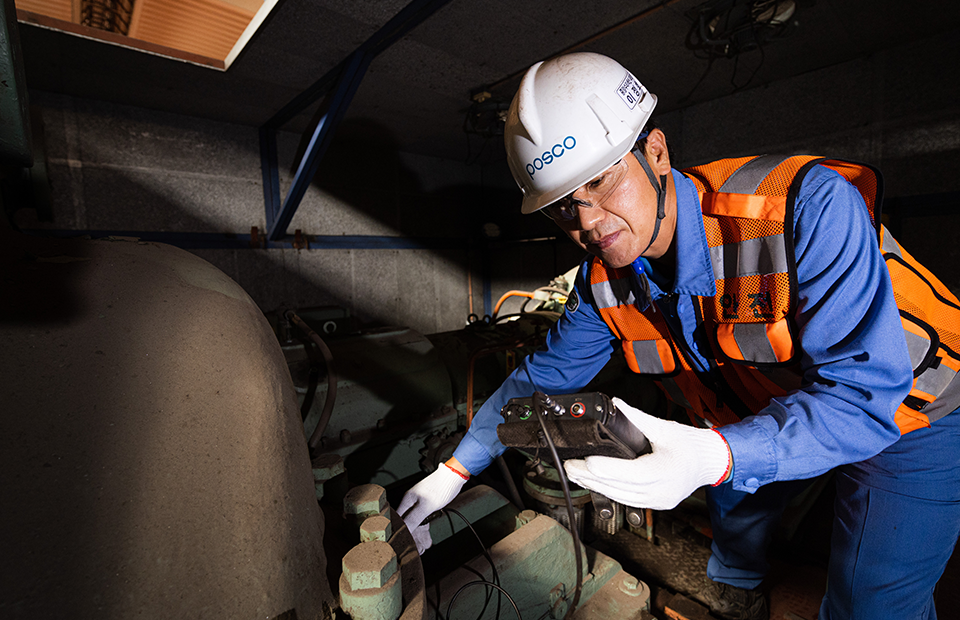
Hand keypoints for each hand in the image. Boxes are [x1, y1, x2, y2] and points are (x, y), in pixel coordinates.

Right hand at [397, 462, 467, 553]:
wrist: (454, 476)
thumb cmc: (441, 487)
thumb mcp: (426, 506)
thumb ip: (414, 518)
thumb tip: (403, 529)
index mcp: (407, 500)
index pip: (397, 519)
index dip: (398, 531)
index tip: (400, 542)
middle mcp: (410, 502)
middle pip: (405, 521)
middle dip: (409, 535)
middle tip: (413, 547)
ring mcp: (418, 504)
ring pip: (414, 522)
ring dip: (417, 534)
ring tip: (420, 547)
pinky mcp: (426, 506)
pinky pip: (422, 520)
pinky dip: (423, 529)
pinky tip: (426, 538)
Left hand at [563, 397, 730, 509]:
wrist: (712, 462)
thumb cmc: (692, 445)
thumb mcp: (665, 428)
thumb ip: (638, 418)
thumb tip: (617, 404)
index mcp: (665, 471)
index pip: (629, 473)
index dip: (606, 468)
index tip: (586, 461)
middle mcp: (661, 490)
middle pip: (620, 487)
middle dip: (591, 478)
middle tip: (569, 467)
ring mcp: (659, 500)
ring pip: (621, 497)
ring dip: (596, 487)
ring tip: (576, 476)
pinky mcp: (657, 503)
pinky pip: (628, 501)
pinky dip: (610, 492)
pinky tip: (595, 484)